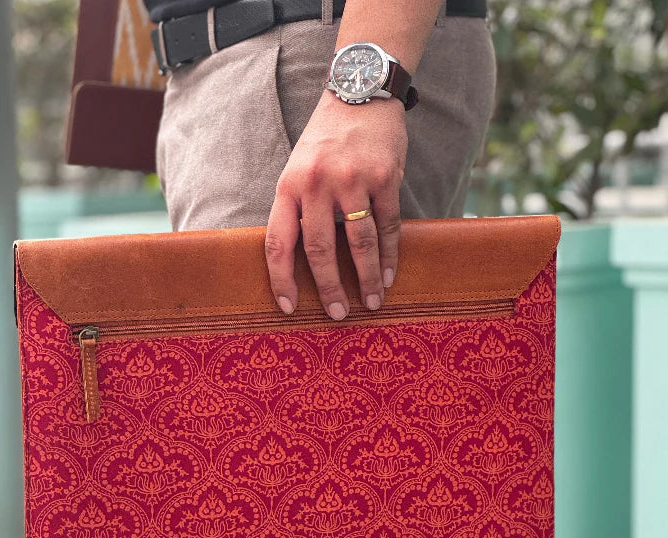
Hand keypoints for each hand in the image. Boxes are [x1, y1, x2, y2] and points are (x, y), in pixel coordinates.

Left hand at [265, 89, 407, 319]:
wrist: (359, 93)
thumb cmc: (325, 141)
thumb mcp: (298, 169)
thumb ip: (297, 209)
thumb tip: (297, 262)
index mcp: (289, 186)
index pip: (278, 242)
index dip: (281, 279)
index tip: (289, 307)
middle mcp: (318, 183)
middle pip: (321, 250)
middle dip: (329, 288)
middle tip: (338, 314)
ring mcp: (353, 179)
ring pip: (359, 243)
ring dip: (365, 278)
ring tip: (371, 302)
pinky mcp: (385, 177)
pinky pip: (388, 226)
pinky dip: (389, 255)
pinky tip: (388, 276)